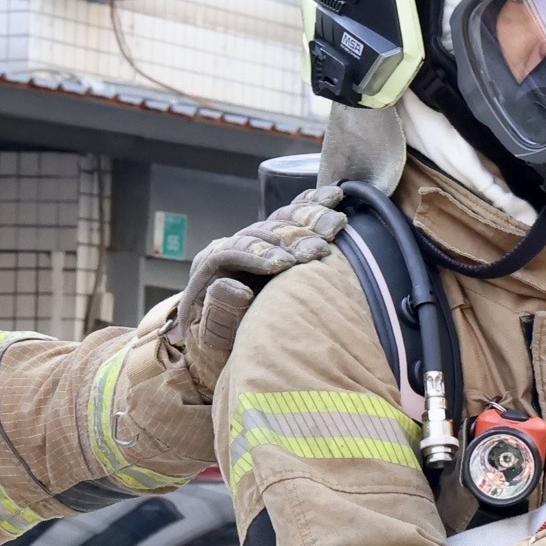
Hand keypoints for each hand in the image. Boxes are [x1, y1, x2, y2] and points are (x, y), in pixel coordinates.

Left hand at [157, 195, 345, 388]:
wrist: (225, 348)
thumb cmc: (217, 349)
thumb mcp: (210, 341)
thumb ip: (217, 315)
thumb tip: (230, 285)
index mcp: (210, 265)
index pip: (231, 251)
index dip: (258, 255)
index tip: (285, 264)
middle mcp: (234, 246)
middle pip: (263, 233)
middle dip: (292, 239)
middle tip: (319, 250)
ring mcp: (259, 241)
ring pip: (283, 221)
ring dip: (310, 221)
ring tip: (336, 226)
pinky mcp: (278, 241)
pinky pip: (295, 216)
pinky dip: (314, 205)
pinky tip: (335, 197)